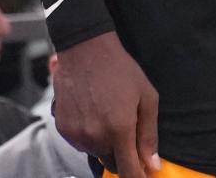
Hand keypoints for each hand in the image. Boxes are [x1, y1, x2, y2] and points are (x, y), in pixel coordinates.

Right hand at [53, 31, 159, 177]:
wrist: (86, 50)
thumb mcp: (146, 96)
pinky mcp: (63, 129)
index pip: (129, 171)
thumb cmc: (120, 70)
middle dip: (122, 153)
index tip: (143, 176)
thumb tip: (152, 165)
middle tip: (126, 127)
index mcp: (120, 129)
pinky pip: (80, 142)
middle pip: (112, 163)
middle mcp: (96, 137)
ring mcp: (77, 134)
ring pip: (96, 152)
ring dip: (104, 142)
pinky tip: (93, 111)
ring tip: (107, 111)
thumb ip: (149, 134)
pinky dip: (89, 134)